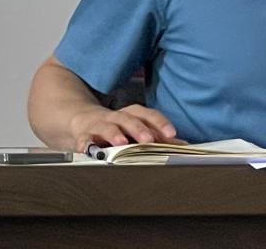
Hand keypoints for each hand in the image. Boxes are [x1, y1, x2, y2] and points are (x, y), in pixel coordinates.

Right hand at [68, 104, 184, 151]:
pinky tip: (87, 150)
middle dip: (139, 129)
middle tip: (149, 139)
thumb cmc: (116, 127)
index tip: (172, 134)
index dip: (160, 123)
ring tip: (121, 143)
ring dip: (114, 133)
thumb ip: (157, 136)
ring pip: (107, 126)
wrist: (83, 119)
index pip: (148, 115)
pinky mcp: (84, 134)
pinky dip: (85, 144)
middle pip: (129, 119)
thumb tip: (182, 145)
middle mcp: (117, 117)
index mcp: (132, 115)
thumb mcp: (136, 129)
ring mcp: (100, 125)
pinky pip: (84, 138)